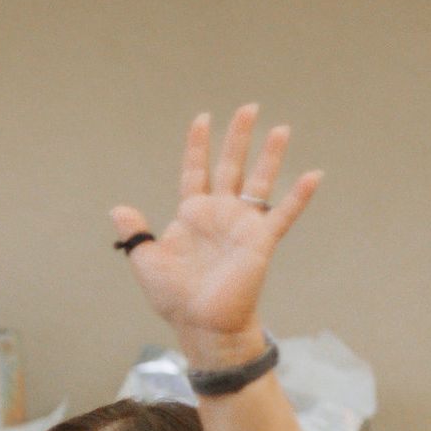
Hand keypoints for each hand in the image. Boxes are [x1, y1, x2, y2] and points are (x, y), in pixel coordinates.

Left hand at [111, 104, 321, 359]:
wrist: (200, 323)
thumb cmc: (175, 296)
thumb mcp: (147, 262)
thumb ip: (135, 234)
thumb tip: (117, 209)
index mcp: (192, 215)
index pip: (195, 171)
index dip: (198, 146)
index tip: (202, 118)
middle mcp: (220, 214)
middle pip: (230, 166)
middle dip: (238, 137)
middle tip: (249, 107)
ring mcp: (242, 225)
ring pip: (259, 182)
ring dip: (270, 156)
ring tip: (281, 128)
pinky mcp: (261, 241)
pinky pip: (283, 214)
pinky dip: (298, 196)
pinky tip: (313, 174)